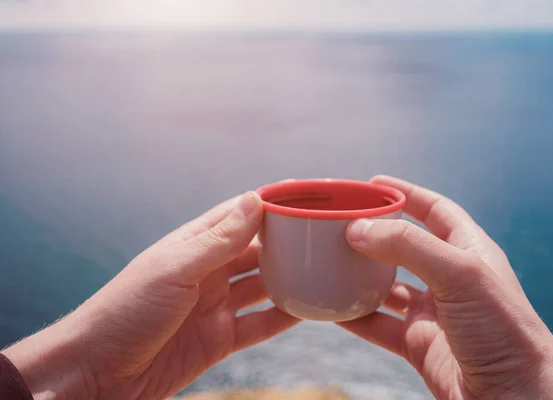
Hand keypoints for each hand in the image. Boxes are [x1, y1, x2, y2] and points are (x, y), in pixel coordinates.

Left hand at [3, 192, 298, 399]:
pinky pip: (259, 325)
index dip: (270, 205)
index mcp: (193, 246)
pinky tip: (307, 310)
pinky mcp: (219, 340)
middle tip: (324, 238)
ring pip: (262, 287)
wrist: (98, 374)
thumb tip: (255, 200)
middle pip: (256, 251)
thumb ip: (218, 240)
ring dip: (289, 279)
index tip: (305, 198)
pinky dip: (282, 317)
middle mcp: (207, 273)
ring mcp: (215, 306)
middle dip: (287, 243)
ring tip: (322, 271)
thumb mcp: (175, 270)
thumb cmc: (124, 313)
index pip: (239, 216)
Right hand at [339, 175, 552, 399]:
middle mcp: (450, 278)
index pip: (435, 210)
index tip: (372, 184)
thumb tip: (358, 230)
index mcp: (468, 251)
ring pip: (388, 287)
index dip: (405, 193)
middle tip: (342, 225)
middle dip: (376, 234)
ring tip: (330, 262)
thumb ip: (409, 247)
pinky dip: (355, 317)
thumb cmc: (504, 330)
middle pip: (405, 246)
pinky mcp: (419, 344)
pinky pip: (379, 325)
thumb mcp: (459, 274)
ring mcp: (434, 312)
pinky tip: (332, 310)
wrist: (515, 396)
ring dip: (361, 276)